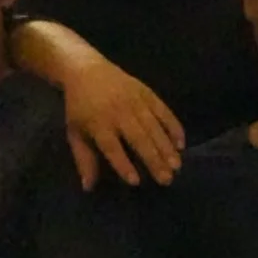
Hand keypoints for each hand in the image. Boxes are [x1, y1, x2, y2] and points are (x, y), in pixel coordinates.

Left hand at [63, 63, 183, 190]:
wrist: (86, 70)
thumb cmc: (79, 107)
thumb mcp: (75, 133)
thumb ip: (84, 159)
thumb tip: (88, 187)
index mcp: (98, 123)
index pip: (112, 147)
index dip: (123, 164)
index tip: (136, 181)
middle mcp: (119, 112)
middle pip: (139, 138)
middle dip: (153, 160)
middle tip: (167, 179)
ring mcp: (135, 101)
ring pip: (154, 127)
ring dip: (167, 147)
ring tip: (177, 165)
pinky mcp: (147, 93)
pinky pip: (164, 111)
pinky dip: (174, 127)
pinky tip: (182, 143)